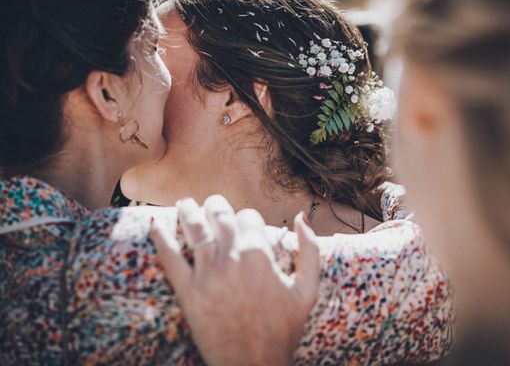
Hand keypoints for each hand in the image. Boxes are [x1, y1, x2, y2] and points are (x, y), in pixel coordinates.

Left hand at [150, 195, 319, 365]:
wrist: (254, 364)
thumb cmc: (283, 329)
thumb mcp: (307, 289)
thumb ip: (310, 249)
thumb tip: (302, 217)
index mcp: (260, 254)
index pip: (248, 216)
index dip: (247, 218)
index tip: (244, 224)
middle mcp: (232, 258)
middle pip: (220, 215)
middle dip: (215, 205)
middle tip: (211, 204)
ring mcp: (208, 274)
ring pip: (194, 230)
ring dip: (187, 211)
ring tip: (183, 203)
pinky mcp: (188, 292)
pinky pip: (170, 257)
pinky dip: (160, 237)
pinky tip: (155, 223)